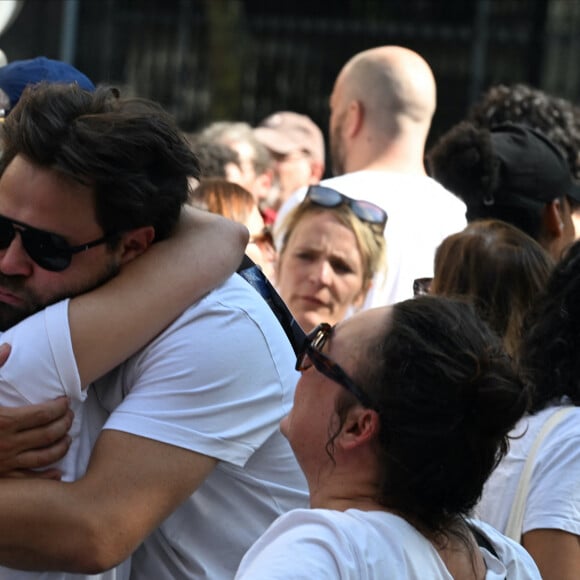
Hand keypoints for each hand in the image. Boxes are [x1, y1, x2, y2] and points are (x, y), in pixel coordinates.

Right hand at [0, 344, 72, 478]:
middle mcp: (8, 444)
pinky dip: (47, 477)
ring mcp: (4, 463)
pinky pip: (29, 480)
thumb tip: (8, 346)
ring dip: (62, 446)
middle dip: (65, 423)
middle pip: (50, 434)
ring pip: (45, 457)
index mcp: (4, 421)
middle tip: (71, 416)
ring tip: (68, 437)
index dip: (60, 407)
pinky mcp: (0, 478)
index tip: (66, 401)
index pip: (45, 414)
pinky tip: (57, 471)